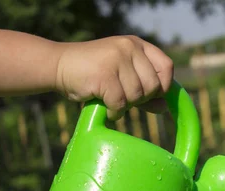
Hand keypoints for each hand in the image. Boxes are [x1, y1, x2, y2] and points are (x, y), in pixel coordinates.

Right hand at [54, 35, 173, 119]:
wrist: (58, 65)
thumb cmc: (93, 74)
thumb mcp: (123, 77)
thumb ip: (145, 91)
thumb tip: (165, 107)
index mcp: (137, 44)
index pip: (166, 66)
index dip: (164, 85)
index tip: (152, 96)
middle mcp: (129, 47)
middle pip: (153, 85)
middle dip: (141, 99)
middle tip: (124, 97)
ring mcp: (116, 59)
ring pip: (137, 96)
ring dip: (125, 106)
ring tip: (111, 100)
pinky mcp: (104, 74)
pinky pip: (120, 103)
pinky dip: (114, 112)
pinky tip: (106, 108)